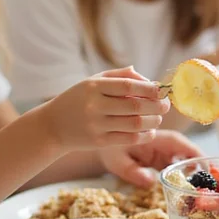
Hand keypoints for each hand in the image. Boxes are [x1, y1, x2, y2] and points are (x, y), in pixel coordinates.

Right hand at [42, 66, 169, 152]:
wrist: (52, 126)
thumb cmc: (77, 99)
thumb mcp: (92, 81)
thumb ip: (120, 75)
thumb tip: (149, 80)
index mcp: (93, 86)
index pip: (128, 86)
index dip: (150, 88)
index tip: (162, 90)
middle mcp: (94, 105)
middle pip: (135, 106)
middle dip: (156, 106)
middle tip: (166, 105)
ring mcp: (96, 125)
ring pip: (134, 124)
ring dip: (153, 121)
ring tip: (158, 118)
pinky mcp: (98, 142)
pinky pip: (128, 139)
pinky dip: (144, 136)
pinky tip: (150, 131)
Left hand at [100, 129, 203, 187]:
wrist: (103, 143)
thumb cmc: (110, 150)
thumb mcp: (117, 161)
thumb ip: (133, 172)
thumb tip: (151, 182)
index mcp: (158, 140)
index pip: (184, 146)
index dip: (197, 157)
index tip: (208, 172)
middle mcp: (166, 145)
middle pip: (190, 155)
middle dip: (202, 170)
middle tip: (211, 189)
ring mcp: (166, 153)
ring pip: (187, 163)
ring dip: (196, 176)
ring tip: (203, 194)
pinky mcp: (163, 161)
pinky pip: (179, 169)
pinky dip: (185, 179)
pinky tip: (189, 193)